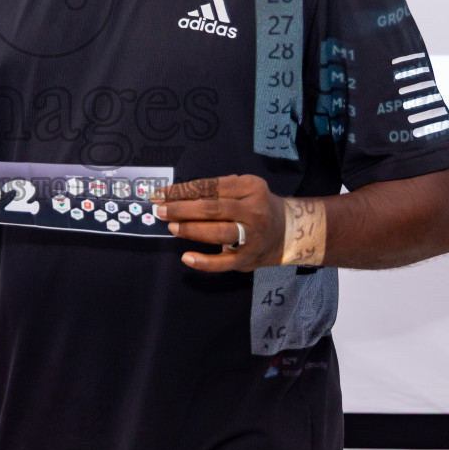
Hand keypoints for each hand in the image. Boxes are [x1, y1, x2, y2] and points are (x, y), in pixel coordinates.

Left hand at [153, 174, 287, 272]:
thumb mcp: (243, 189)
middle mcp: (254, 210)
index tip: (161, 194)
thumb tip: (174, 195)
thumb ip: (215, 190)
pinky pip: (224, 262)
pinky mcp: (249, 258)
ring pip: (218, 232)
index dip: (183, 190)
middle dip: (182, 209)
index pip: (211, 186)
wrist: (287, 231)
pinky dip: (204, 262)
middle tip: (161, 210)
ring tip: (171, 227)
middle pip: (213, 208)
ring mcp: (253, 235)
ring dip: (191, 230)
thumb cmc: (255, 206)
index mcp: (251, 186)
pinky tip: (186, 258)